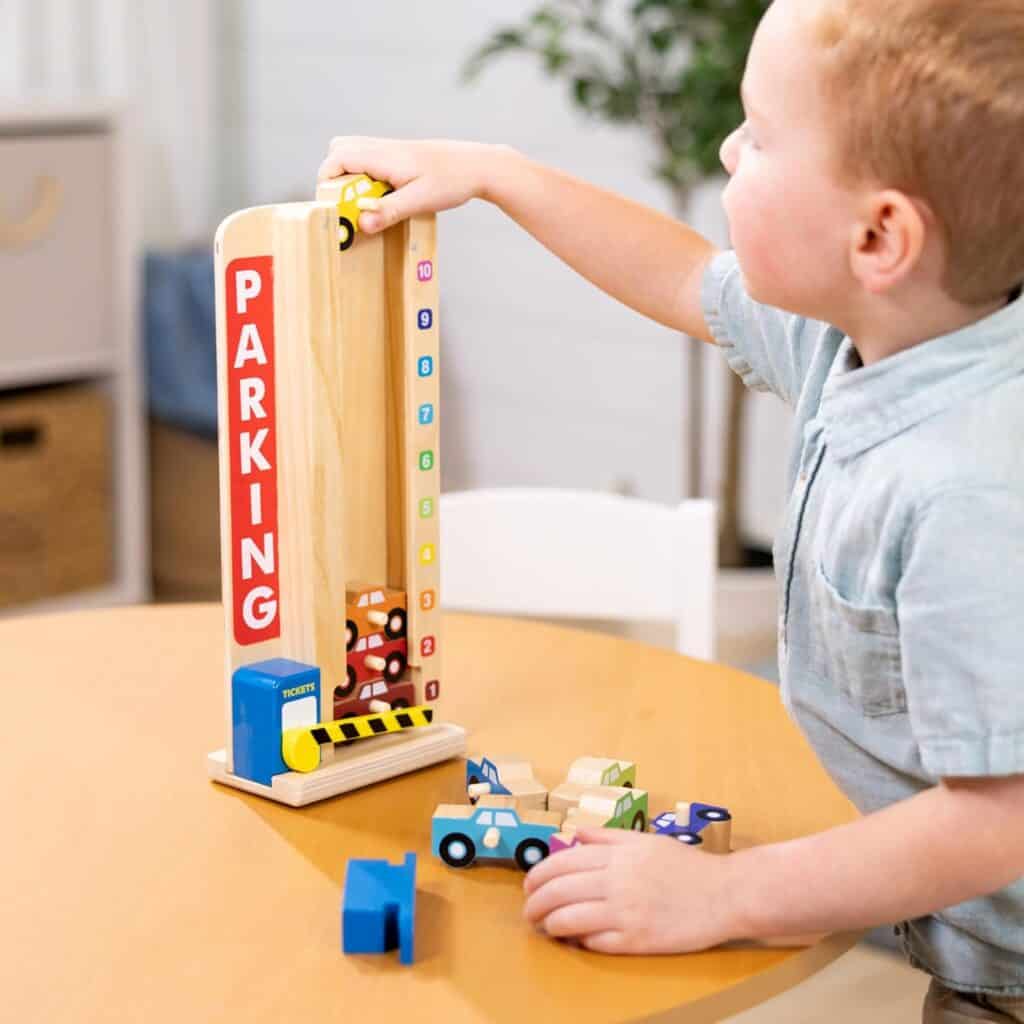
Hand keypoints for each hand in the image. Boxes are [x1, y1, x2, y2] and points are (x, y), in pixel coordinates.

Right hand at [317, 136, 508, 233]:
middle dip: (335, 178)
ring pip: (353, 152)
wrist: (479, 166)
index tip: (335, 206)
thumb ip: (388, 212)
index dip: (327, 182)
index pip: (336, 159)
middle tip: (349, 204)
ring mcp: (391, 149)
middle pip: (338, 150)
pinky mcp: (400, 156)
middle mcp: (382, 147)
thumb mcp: (419, 200)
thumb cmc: (452, 181)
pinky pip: (370, 159)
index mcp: (382, 155)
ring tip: (367, 201)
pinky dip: (366, 175)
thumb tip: (361, 224)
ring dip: (351, 176)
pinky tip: (384, 195)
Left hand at [522, 828, 742, 953]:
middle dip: (534, 902)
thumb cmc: (686, 867)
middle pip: (558, 890)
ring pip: (568, 919)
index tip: (529, 886)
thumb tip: (574, 833)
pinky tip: (575, 939)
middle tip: (529, 910)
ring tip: (544, 927)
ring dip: (548, 924)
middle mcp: (617, 881)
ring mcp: (625, 912)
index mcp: (617, 854)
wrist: (726, 894)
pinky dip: (578, 941)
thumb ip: (608, 837)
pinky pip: (594, 943)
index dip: (537, 876)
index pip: (561, 863)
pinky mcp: (636, 940)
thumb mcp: (646, 840)